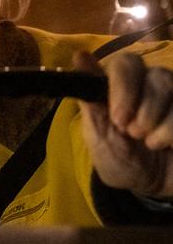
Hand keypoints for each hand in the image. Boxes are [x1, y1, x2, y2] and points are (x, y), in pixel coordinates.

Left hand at [76, 51, 172, 198]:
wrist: (151, 188)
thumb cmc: (121, 160)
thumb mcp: (98, 134)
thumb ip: (91, 97)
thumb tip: (80, 55)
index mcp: (123, 86)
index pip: (126, 63)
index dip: (124, 87)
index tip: (118, 118)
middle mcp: (153, 85)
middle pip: (158, 75)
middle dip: (145, 109)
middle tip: (134, 133)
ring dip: (159, 125)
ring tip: (151, 143)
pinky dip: (172, 135)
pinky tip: (168, 146)